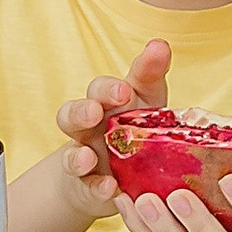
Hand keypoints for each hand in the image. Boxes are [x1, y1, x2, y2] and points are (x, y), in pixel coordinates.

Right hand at [46, 37, 173, 223]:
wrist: (117, 176)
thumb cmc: (137, 130)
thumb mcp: (149, 103)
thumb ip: (151, 74)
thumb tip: (160, 43)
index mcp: (108, 103)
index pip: (102, 88)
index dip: (111, 87)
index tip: (128, 86)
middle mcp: (91, 125)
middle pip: (75, 112)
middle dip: (84, 110)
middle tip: (99, 109)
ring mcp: (85, 154)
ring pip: (71, 150)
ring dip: (78, 154)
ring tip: (88, 156)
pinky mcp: (88, 184)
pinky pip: (86, 185)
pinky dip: (96, 187)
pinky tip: (109, 188)